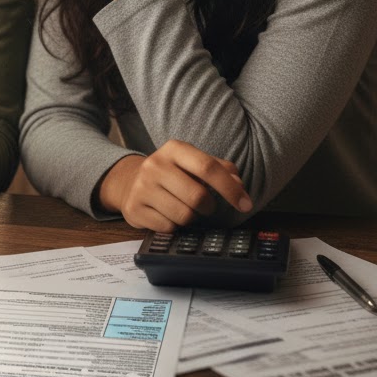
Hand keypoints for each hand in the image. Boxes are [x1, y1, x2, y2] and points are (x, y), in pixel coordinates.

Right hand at [99, 140, 252, 230]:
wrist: (130, 181)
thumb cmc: (172, 173)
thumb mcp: (193, 163)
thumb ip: (220, 170)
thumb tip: (239, 185)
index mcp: (174, 149)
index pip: (208, 167)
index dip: (231, 188)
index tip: (245, 204)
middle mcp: (155, 164)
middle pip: (198, 197)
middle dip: (209, 207)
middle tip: (205, 206)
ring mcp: (142, 186)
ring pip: (184, 215)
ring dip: (191, 217)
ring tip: (182, 207)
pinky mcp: (134, 208)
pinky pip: (168, 227)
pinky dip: (174, 225)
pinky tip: (167, 214)